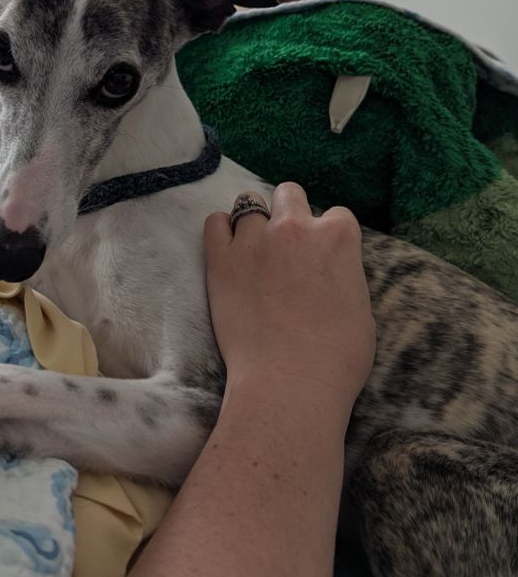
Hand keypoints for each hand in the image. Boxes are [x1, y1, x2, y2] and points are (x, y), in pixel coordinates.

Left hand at [204, 182, 375, 417]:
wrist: (290, 383)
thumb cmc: (336, 359)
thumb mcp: (362, 310)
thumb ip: (345, 276)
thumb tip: (333, 274)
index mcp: (338, 238)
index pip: (337, 215)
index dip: (328, 234)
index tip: (321, 255)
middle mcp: (295, 227)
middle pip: (290, 193)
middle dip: (289, 212)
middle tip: (286, 243)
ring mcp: (255, 240)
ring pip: (248, 202)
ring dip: (253, 221)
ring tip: (253, 247)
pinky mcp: (221, 259)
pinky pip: (214, 223)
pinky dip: (221, 232)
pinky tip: (228, 250)